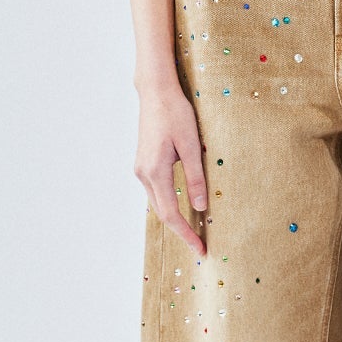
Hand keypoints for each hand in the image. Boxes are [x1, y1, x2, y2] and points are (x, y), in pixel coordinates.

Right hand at [135, 78, 207, 255]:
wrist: (155, 93)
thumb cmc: (176, 114)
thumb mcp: (192, 145)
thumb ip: (195, 177)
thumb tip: (200, 207)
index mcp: (155, 171)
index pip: (171, 213)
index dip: (186, 234)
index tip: (200, 249)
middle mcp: (143, 174)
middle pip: (162, 212)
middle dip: (181, 231)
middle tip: (201, 245)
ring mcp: (141, 169)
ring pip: (158, 203)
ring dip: (174, 218)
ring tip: (194, 230)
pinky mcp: (144, 164)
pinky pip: (156, 191)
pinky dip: (169, 203)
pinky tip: (181, 207)